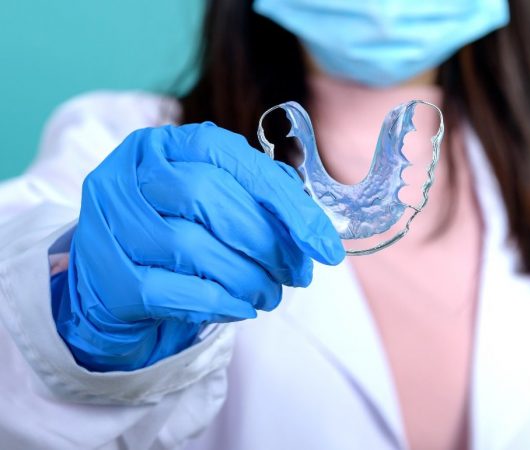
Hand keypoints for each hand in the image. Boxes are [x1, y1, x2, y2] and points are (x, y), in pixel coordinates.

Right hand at [53, 122, 344, 370]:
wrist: (115, 280)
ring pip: (189, 245)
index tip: (325, 245)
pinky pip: (170, 290)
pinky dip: (217, 302)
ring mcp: (110, 221)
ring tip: (269, 294)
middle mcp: (130, 173)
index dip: (287, 203)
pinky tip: (240, 308)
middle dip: (266, 242)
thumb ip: (263, 203)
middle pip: (207, 196)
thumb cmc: (179, 233)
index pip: (234, 160)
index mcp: (166, 145)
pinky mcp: (108, 273)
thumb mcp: (219, 204)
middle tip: (295, 274)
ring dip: (246, 277)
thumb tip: (319, 231)